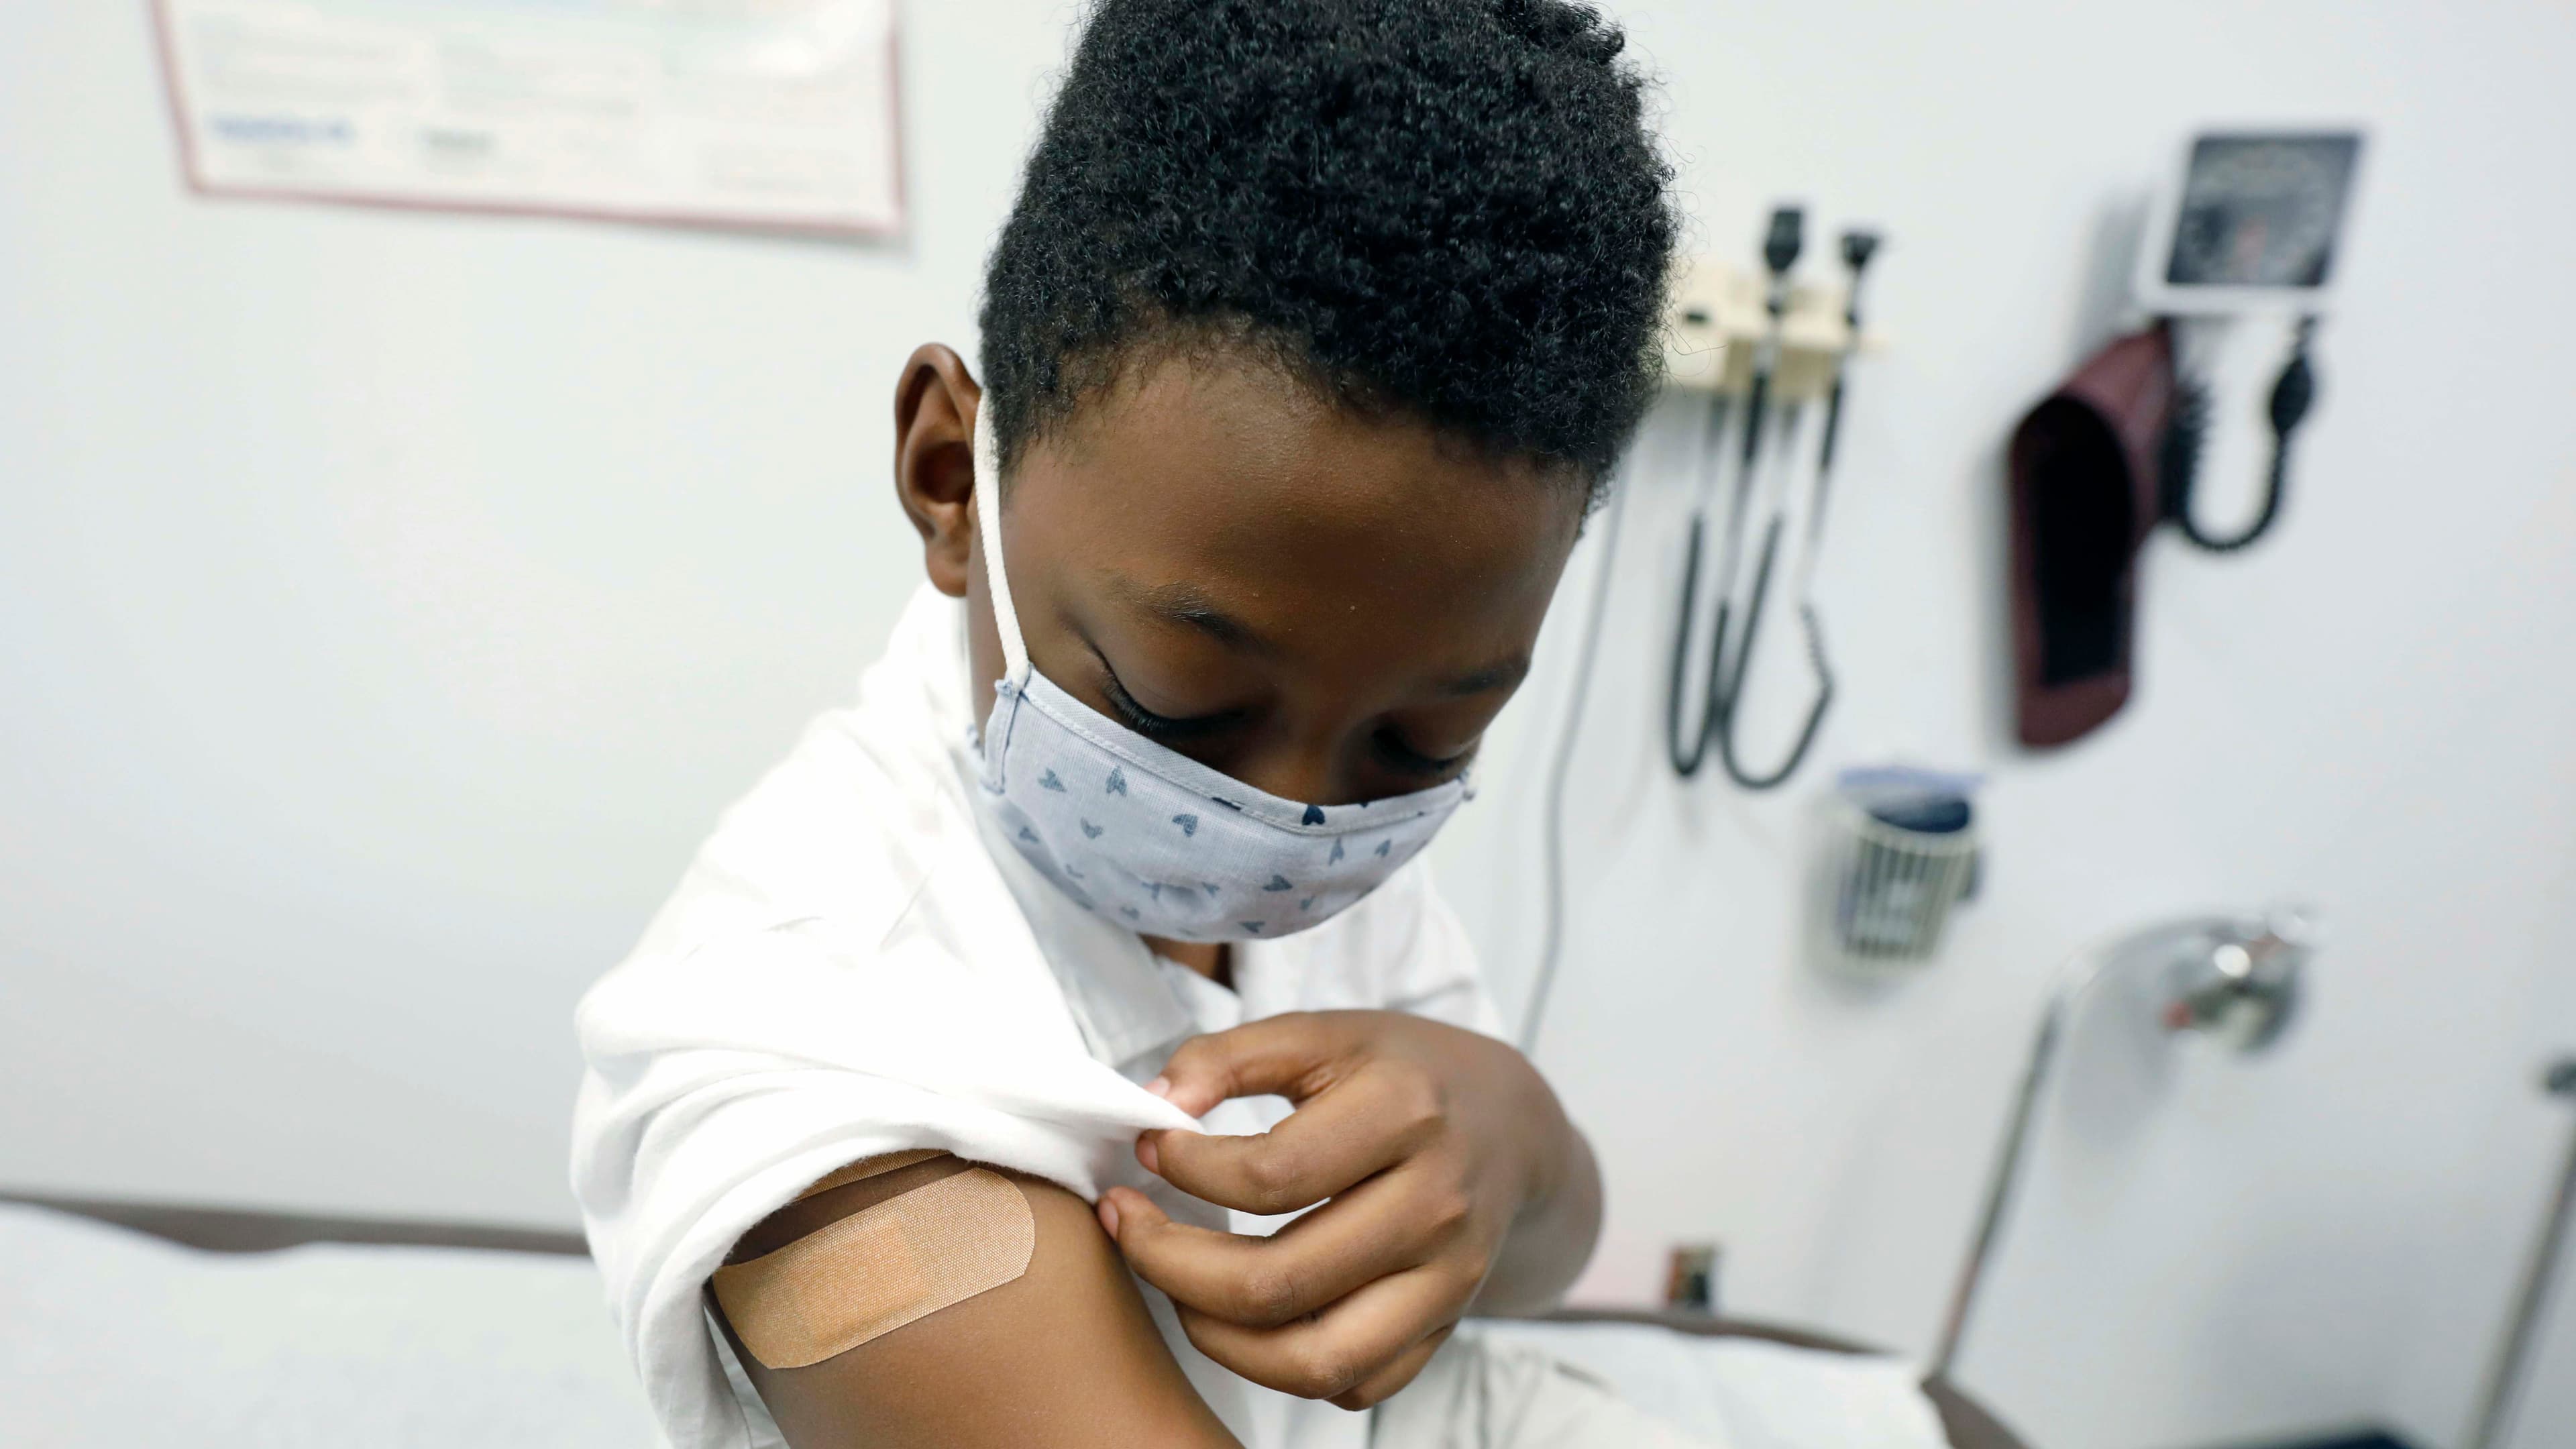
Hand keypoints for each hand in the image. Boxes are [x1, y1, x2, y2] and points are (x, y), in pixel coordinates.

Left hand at [1094, 1010, 1599, 1409]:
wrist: (1512, 1124)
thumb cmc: (1402, 1074)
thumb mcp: (1324, 1033)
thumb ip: (1231, 1054)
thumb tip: (1155, 1105)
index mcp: (1406, 1112)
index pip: (1271, 1174)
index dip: (1186, 1169)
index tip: (1149, 1147)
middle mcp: (1435, 1205)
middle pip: (1279, 1282)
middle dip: (1170, 1264)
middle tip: (1128, 1227)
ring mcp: (1447, 1280)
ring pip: (1314, 1360)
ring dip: (1217, 1337)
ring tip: (1175, 1289)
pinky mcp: (1444, 1328)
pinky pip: (1352, 1385)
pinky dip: (1283, 1368)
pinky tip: (1246, 1316)